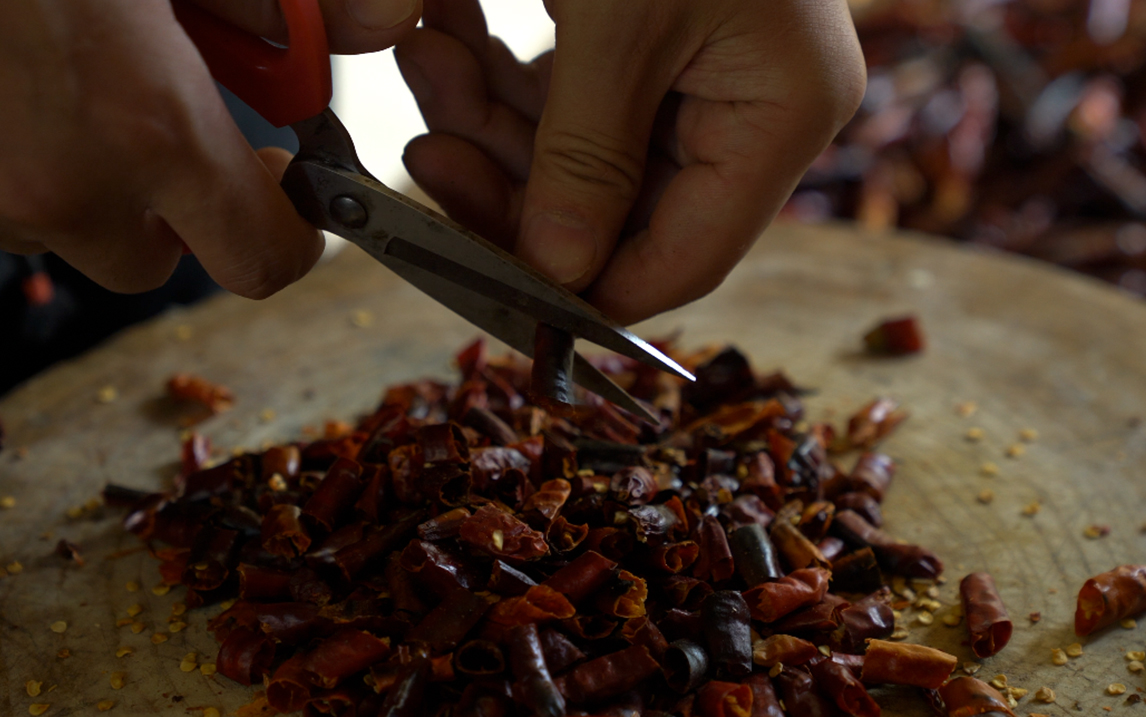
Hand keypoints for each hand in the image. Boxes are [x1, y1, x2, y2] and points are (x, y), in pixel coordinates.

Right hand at [0, 0, 419, 296]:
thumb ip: (264, 1)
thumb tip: (349, 34)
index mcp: (147, 123)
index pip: (261, 259)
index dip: (290, 238)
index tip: (291, 193)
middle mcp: (63, 180)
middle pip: (158, 262)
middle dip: (181, 213)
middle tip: (175, 139)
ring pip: (74, 231)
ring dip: (95, 184)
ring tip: (78, 90)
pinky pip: (9, 204)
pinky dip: (30, 161)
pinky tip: (24, 88)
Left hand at [396, 0, 864, 323]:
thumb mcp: (617, 15)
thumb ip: (584, 154)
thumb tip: (558, 273)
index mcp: (781, 110)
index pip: (684, 257)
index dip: (584, 289)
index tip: (487, 286)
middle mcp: (753, 105)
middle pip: (619, 212)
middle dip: (509, 187)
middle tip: (426, 158)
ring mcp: (703, 73)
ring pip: (579, 158)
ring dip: (486, 124)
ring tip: (423, 56)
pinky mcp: (652, 40)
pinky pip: (568, 99)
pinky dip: (500, 80)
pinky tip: (442, 29)